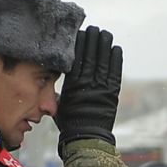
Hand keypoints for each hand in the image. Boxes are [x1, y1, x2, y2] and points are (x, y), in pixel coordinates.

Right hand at [55, 26, 123, 144]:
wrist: (86, 137)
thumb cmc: (70, 122)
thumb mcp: (59, 104)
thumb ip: (57, 90)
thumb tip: (50, 80)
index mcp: (72, 84)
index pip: (75, 60)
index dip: (78, 46)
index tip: (79, 33)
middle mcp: (86, 84)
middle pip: (90, 57)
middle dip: (92, 41)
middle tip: (94, 28)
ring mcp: (100, 88)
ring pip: (103, 62)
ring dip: (104, 46)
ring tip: (105, 33)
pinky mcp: (112, 94)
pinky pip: (115, 74)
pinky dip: (116, 61)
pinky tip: (116, 49)